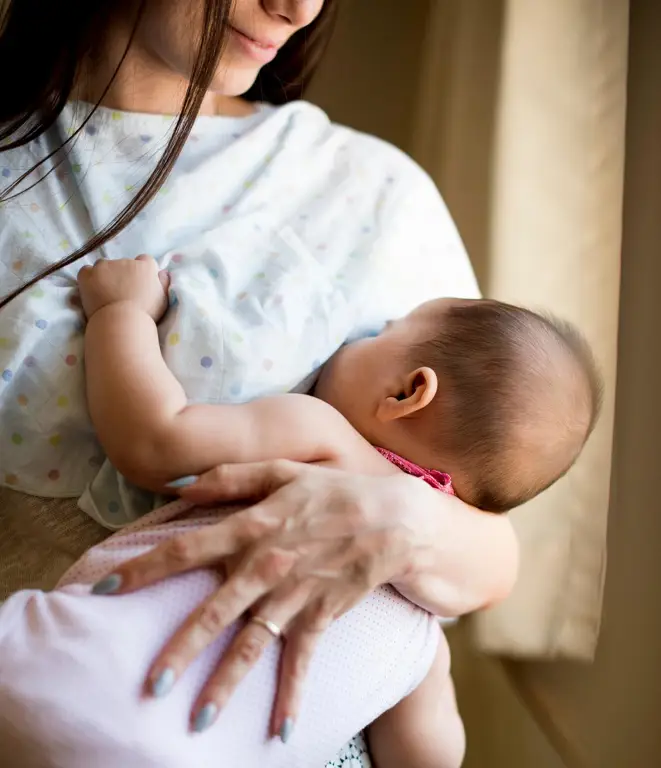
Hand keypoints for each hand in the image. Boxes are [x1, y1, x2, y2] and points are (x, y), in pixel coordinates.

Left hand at [78, 254, 169, 320]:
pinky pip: (86, 271)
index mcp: (145, 266)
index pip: (145, 261)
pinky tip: (91, 290)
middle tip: (122, 293)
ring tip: (106, 294)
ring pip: (104, 266)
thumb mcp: (163, 298)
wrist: (122, 322)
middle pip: (124, 264)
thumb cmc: (146, 314)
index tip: (139, 284)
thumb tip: (163, 272)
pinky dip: (88, 278)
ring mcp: (105, 266)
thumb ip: (163, 282)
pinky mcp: (88, 274)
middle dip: (123, 274)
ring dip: (105, 275)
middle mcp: (125, 261)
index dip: (141, 272)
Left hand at [91, 461, 429, 738]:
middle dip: (177, 650)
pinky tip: (280, 732)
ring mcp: (294, 595)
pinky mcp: (321, 616)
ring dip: (224, 685)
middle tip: (149, 685)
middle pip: (211, 612)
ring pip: (251, 646)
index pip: (185, 550)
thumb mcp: (283, 470)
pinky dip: (291, 695)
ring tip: (196, 722)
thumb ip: (230, 477)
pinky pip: (302, 662)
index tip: (105, 591)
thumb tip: (179, 486)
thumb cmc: (335, 491)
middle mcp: (265, 567)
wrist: (396, 519)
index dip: (143, 569)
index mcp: (251, 527)